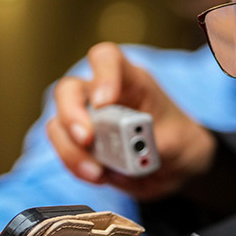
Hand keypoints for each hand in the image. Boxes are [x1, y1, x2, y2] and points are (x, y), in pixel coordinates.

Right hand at [46, 42, 216, 200]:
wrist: (177, 165)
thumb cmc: (176, 140)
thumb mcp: (176, 142)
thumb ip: (153, 143)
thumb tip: (127, 150)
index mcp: (132, 82)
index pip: (108, 59)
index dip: (102, 76)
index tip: (104, 101)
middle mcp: (103, 95)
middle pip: (69, 89)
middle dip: (71, 114)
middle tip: (86, 139)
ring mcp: (88, 119)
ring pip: (59, 124)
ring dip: (72, 150)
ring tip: (98, 173)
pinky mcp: (81, 145)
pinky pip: (65, 151)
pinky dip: (76, 166)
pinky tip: (100, 176)